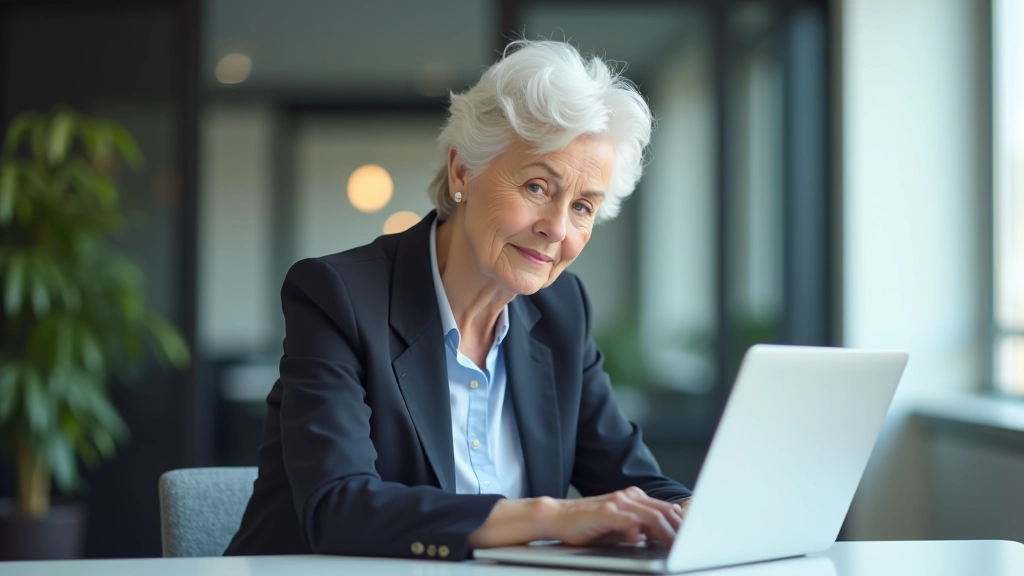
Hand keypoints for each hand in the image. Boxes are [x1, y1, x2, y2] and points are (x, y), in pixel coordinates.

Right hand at [544, 487, 686, 546]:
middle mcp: (628, 497)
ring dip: (667, 533)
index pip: (666, 509)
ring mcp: (617, 503)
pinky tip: (645, 539)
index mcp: (633, 498)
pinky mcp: (605, 511)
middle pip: (664, 511)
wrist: (558, 516)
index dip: (682, 525)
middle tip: (690, 547)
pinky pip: (629, 519)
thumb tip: (658, 538)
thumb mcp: (617, 528)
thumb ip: (637, 530)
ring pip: (652, 515)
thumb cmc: (586, 525)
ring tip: (676, 548)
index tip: (693, 538)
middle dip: (680, 531)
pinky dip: (640, 529)